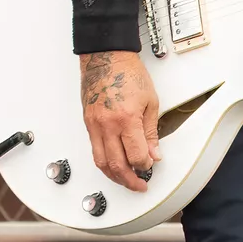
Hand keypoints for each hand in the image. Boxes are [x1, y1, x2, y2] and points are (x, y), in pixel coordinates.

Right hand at [80, 51, 160, 191]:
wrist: (106, 57)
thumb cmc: (128, 73)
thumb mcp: (150, 101)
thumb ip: (151, 131)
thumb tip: (154, 153)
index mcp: (127, 118)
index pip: (136, 155)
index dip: (145, 165)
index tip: (150, 165)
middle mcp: (108, 124)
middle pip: (116, 164)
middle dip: (129, 180)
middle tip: (139, 184)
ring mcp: (94, 125)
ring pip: (101, 162)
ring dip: (114, 176)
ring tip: (125, 180)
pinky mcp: (88, 123)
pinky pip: (94, 150)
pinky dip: (104, 162)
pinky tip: (113, 164)